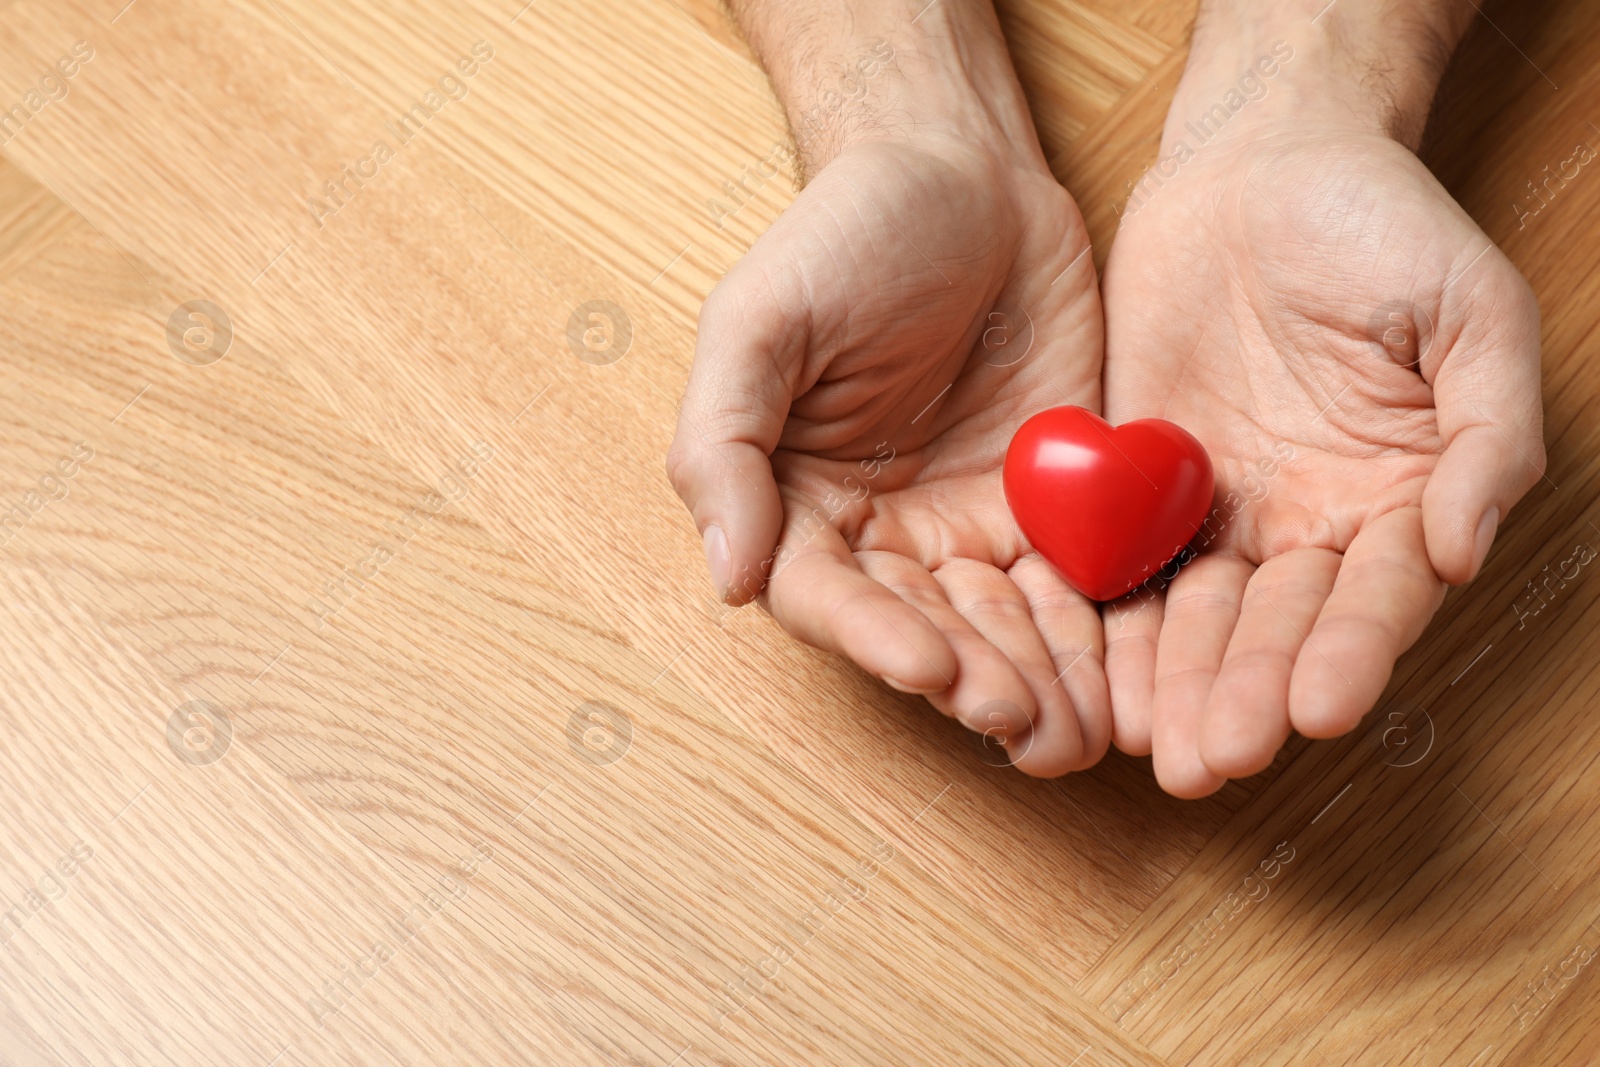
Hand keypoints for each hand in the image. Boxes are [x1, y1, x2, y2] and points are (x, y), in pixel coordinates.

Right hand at [667, 2, 1110, 774]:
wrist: (965, 172)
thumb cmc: (846, 234)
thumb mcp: (758, 321)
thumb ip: (726, 443)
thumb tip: (727, 574)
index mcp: (801, 504)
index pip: (827, 595)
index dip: (874, 638)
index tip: (927, 667)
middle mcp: (885, 534)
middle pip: (926, 629)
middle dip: (975, 681)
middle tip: (1024, 722)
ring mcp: (974, 524)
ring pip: (1007, 627)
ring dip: (1042, 682)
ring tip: (1080, 730)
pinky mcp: (1058, 506)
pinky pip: (1080, 582)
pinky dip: (1102, 632)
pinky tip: (1130, 675)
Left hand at [1099, 13, 1544, 795]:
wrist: (1259, 163)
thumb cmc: (1381, 224)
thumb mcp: (1470, 313)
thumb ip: (1487, 432)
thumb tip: (1466, 549)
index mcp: (1400, 497)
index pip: (1378, 594)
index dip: (1351, 652)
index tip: (1319, 710)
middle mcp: (1311, 522)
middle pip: (1280, 626)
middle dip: (1248, 693)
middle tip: (1214, 759)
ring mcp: (1222, 511)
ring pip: (1198, 615)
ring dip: (1177, 682)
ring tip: (1157, 749)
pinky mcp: (1141, 487)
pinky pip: (1123, 562)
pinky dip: (1110, 617)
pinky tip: (1091, 672)